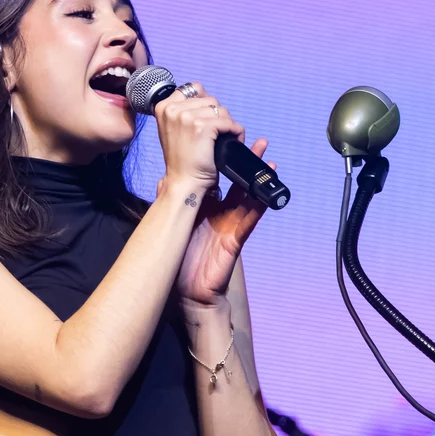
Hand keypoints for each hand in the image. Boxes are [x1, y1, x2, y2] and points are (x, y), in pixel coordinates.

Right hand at [153, 82, 247, 202]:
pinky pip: (229, 123)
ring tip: (227, 138)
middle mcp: (172, 108)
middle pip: (210, 100)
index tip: (210, 118)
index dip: (206, 102)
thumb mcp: (175, 129)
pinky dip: (236, 132)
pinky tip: (235, 142)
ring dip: (229, 124)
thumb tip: (203, 95)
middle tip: (220, 133)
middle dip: (219, 116)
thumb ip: (184, 110)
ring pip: (221, 110)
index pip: (193, 88)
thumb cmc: (182, 159)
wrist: (184, 182)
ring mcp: (186, 117)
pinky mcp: (201, 127)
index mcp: (164, 107)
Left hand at [175, 138, 270, 305]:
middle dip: (250, 164)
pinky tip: (268, 195)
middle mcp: (223, 215)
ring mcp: (232, 227)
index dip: (227, 162)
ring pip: (250, 199)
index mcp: (209, 209)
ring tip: (271, 162)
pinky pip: (250, 221)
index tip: (230, 142)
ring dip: (260, 180)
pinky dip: (260, 206)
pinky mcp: (236, 241)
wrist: (188, 293)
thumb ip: (176, 204)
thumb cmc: (182, 262)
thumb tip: (163, 179)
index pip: (221, 180)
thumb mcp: (177, 226)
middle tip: (259, 142)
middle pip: (241, 184)